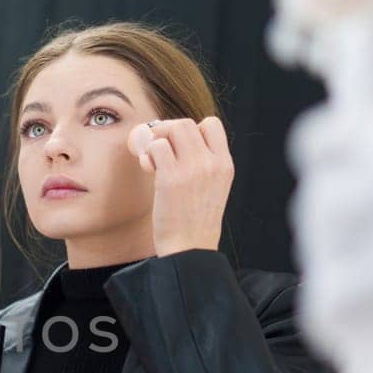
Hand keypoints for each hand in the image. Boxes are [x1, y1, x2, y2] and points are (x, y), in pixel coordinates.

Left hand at [130, 116, 233, 255]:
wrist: (189, 249)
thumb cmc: (194, 222)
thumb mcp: (211, 188)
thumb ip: (201, 164)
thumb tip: (171, 138)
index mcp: (225, 164)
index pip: (211, 124)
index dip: (191, 129)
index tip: (180, 146)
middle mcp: (212, 163)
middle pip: (185, 123)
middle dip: (166, 131)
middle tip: (158, 151)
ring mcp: (193, 168)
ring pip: (170, 129)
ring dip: (155, 141)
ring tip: (153, 162)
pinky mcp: (171, 177)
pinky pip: (155, 146)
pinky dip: (147, 153)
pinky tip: (148, 169)